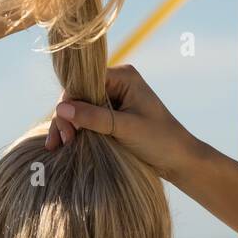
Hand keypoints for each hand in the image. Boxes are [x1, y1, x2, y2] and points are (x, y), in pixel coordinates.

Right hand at [45, 65, 202, 180]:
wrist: (180, 161)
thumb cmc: (160, 141)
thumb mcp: (125, 128)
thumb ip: (94, 117)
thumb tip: (61, 107)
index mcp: (123, 76)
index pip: (83, 82)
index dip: (69, 104)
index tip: (67, 132)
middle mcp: (117, 83)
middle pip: (78, 95)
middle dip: (66, 118)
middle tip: (61, 144)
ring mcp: (114, 100)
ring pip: (80, 109)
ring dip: (68, 126)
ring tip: (58, 148)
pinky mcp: (112, 117)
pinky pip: (87, 119)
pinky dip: (77, 132)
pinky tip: (66, 145)